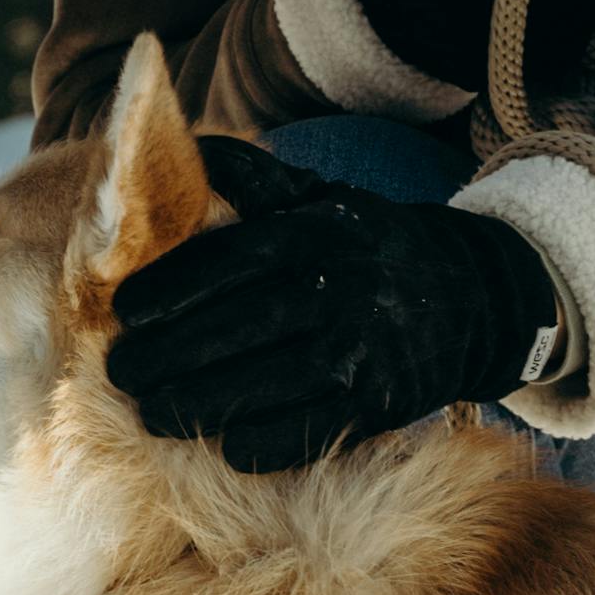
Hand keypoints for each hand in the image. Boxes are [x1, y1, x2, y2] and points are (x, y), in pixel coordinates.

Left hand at [110, 144, 556, 473]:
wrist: (473, 296)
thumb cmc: (371, 247)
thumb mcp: (322, 200)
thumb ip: (256, 181)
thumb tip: (189, 151)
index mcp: (313, 235)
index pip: (224, 262)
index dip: (166, 291)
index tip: (124, 315)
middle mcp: (334, 290)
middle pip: (229, 331)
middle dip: (164, 358)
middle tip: (121, 373)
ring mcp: (356, 352)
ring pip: (254, 389)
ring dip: (192, 407)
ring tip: (152, 412)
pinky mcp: (373, 405)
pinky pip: (296, 435)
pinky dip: (251, 443)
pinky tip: (221, 440)